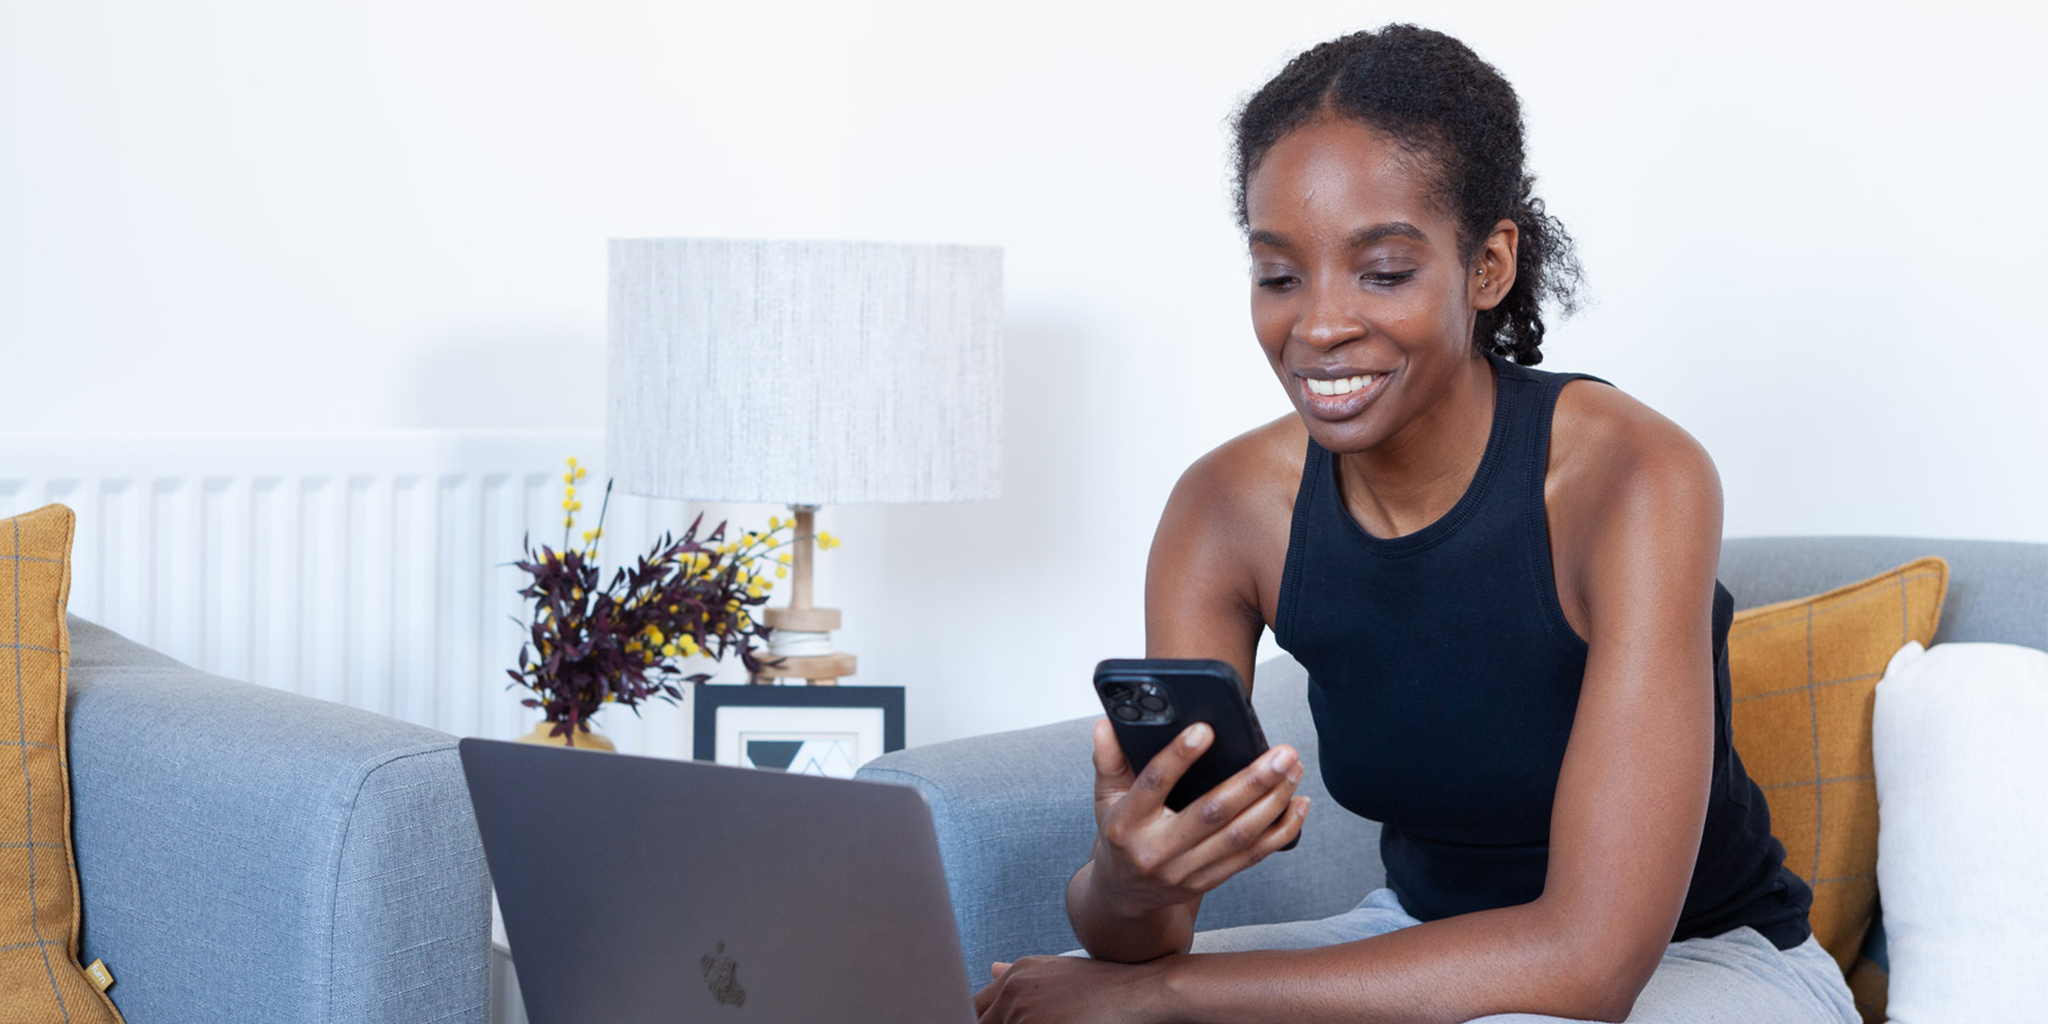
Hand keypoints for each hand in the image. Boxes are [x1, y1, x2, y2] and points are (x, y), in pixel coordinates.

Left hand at [974, 955, 1168, 1023]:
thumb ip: (1020, 978)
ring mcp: (1026, 1013)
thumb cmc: (1106, 986)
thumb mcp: (1057, 972)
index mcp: (1016, 974)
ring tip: (1053, 1022)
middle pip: (981, 1022)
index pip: (974, 1007)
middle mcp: (1015, 989)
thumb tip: (990, 968)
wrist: (1142, 990)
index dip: (981, 1021)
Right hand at [1086, 717, 1308, 916]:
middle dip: (1253, 780)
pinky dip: (1281, 831)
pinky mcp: (1208, 882)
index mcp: (1127, 823)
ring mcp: (1185, 871)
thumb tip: (1106, 725)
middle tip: (1282, 752)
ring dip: (1273, 801)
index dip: (1179, 756)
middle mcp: (1157, 850)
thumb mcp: (1106, 797)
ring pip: (1239, 836)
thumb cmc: (1120, 833)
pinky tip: (1299, 805)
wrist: (1123, 894)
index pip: (1153, 784)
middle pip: (1212, 813)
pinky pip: (1251, 857)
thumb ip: (1108, 760)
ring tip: (1293, 770)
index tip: (1206, 729)